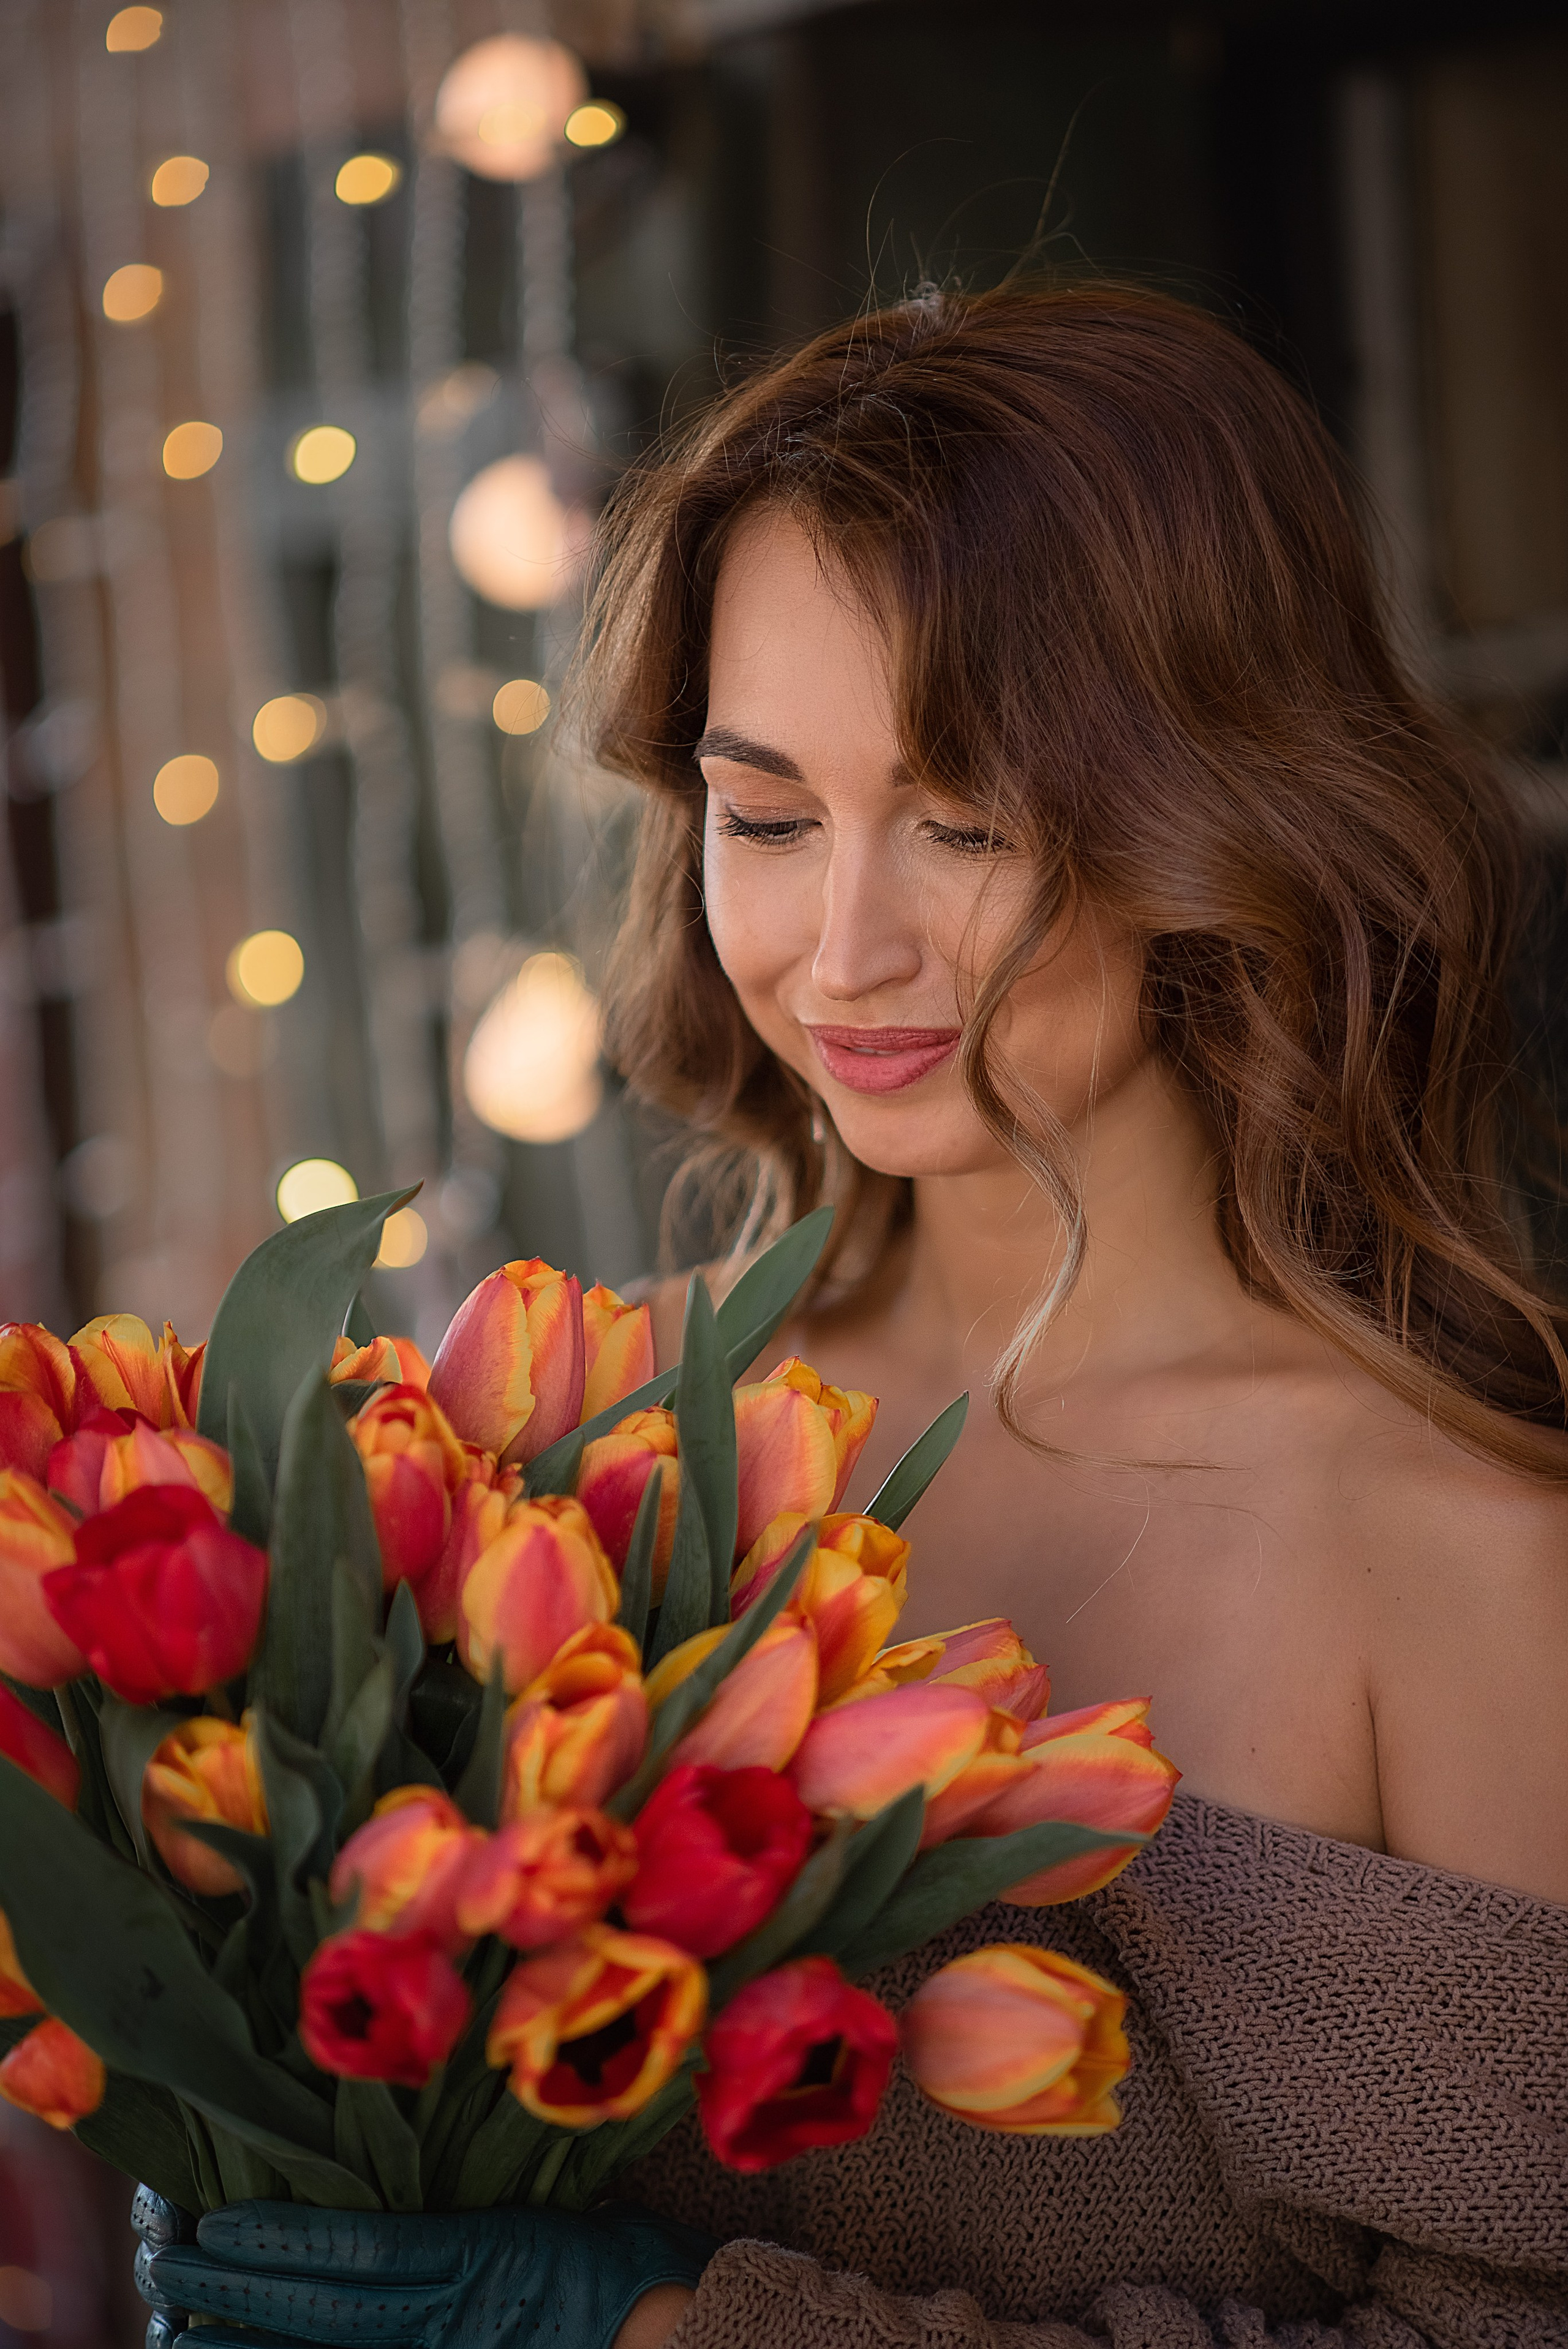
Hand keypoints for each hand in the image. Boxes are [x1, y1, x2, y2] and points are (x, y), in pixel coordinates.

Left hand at [134, 2189, 713, 2348]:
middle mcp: (452, 2316)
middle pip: (328, 2305)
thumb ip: (483, 2197)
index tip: (223, 2219)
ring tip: (184, 2325)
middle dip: (244, 2286)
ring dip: (252, 2337)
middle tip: (171, 2264)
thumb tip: (419, 2137)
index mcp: (482, 2256)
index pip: (366, 2252)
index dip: (289, 2238)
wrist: (672, 2342)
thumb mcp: (557, 2209)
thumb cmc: (631, 2267)